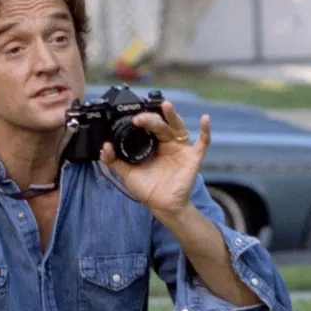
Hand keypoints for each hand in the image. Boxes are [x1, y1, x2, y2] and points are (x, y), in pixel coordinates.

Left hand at [100, 100, 209, 217]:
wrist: (162, 206)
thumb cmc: (148, 189)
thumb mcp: (127, 173)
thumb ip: (113, 161)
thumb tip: (104, 147)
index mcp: (153, 143)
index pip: (148, 126)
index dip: (141, 121)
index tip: (132, 119)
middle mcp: (167, 142)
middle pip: (160, 125)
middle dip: (150, 120)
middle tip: (139, 119)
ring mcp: (181, 148)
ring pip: (178, 127)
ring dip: (173, 116)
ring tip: (166, 105)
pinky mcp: (193, 157)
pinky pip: (202, 142)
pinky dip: (205, 131)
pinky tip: (205, 119)